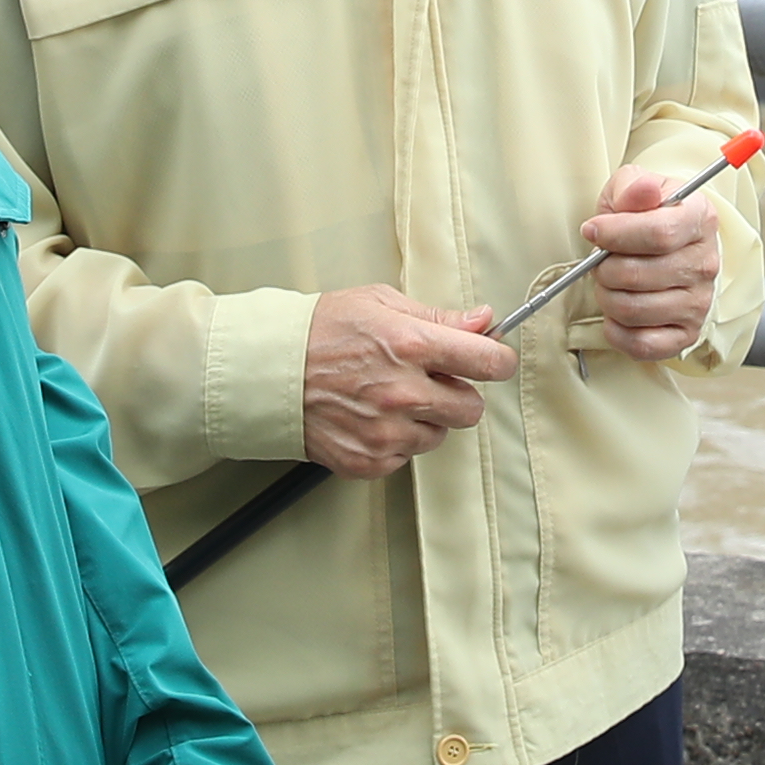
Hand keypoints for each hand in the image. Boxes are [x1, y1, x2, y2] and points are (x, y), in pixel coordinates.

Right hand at [302, 287, 515, 476]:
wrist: (268, 372)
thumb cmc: (320, 331)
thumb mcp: (380, 304)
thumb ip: (438, 317)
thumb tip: (482, 322)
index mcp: (411, 346)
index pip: (488, 362)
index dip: (497, 360)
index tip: (494, 360)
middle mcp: (403, 393)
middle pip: (471, 408)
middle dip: (458, 393)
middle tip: (430, 379)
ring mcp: (386, 432)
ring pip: (439, 435)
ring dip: (425, 419)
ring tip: (388, 396)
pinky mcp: (369, 460)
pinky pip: (406, 457)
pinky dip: (395, 441)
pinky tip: (369, 417)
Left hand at [571, 165, 724, 361]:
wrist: (668, 246)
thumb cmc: (645, 216)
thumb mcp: (634, 187)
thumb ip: (633, 186)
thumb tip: (642, 191)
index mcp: (699, 220)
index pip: (658, 234)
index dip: (615, 235)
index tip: (593, 230)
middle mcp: (705, 264)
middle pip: (637, 275)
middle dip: (604, 268)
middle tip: (601, 261)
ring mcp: (699, 303)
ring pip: (632, 310)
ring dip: (607, 297)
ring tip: (611, 283)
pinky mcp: (686, 334)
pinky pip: (641, 345)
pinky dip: (617, 331)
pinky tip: (617, 313)